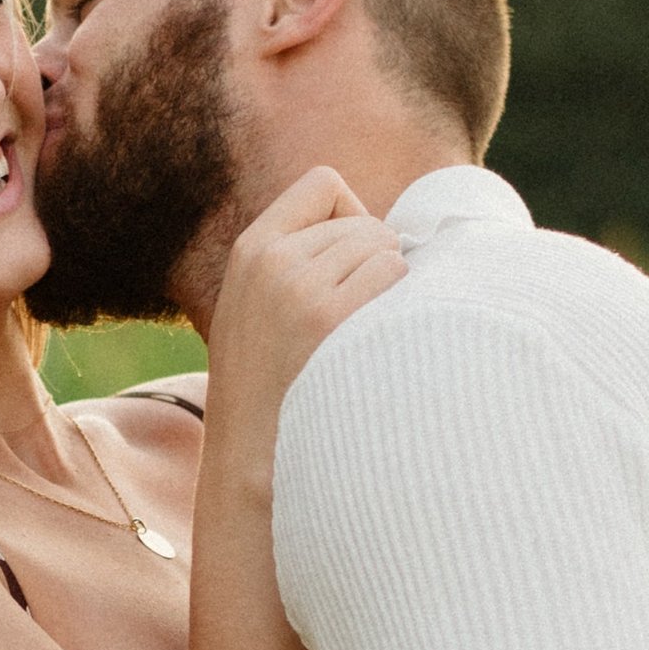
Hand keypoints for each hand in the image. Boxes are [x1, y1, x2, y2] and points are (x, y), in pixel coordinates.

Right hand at [202, 166, 405, 483]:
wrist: (251, 464)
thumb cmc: (271, 394)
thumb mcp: (257, 311)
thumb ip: (297, 264)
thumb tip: (384, 234)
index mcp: (251, 251)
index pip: (322, 185)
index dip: (350, 216)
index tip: (347, 264)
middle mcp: (272, 261)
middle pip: (363, 222)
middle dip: (373, 262)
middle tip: (355, 320)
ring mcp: (300, 289)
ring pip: (383, 245)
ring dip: (387, 286)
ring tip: (359, 337)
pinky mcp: (329, 319)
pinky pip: (393, 273)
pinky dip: (397, 303)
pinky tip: (374, 342)